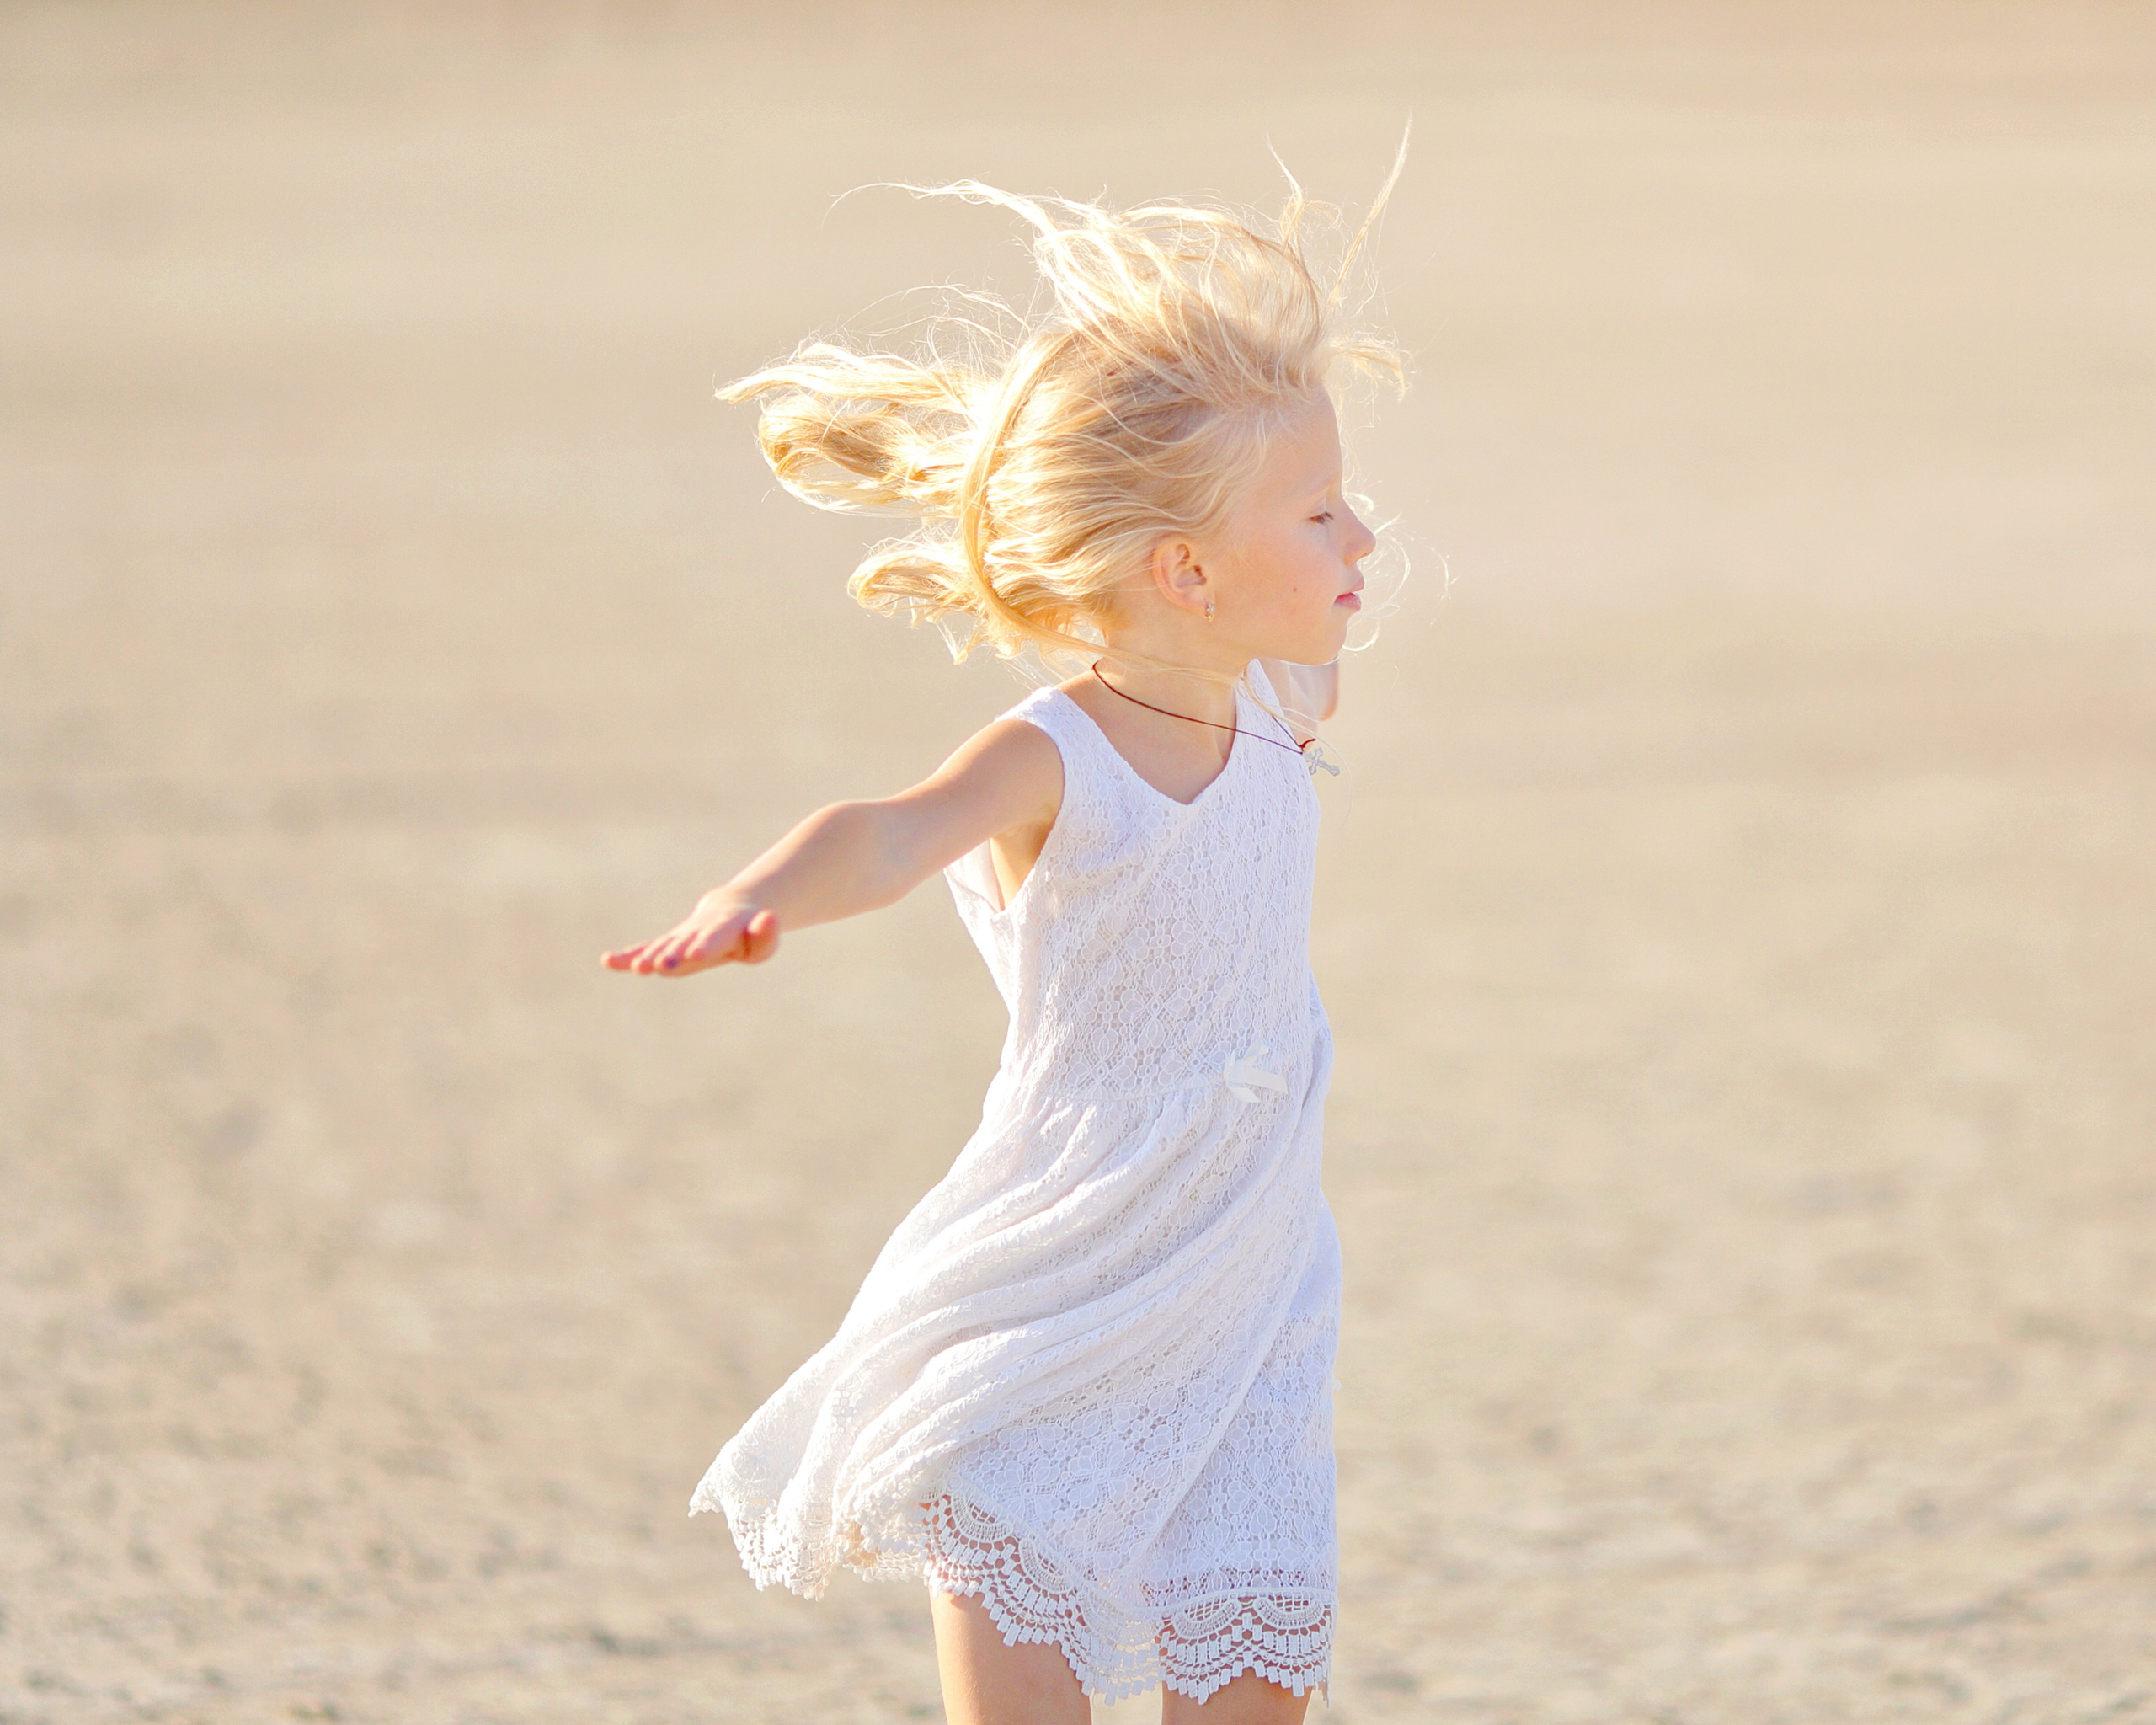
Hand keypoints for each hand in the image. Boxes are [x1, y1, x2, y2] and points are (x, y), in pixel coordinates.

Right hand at [600, 895, 779, 976]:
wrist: (728, 912)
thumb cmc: (750, 933)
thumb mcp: (764, 940)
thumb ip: (766, 934)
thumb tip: (769, 918)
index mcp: (723, 929)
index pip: (713, 939)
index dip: (703, 946)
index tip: (692, 954)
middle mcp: (696, 931)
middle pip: (681, 944)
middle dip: (669, 955)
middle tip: (655, 967)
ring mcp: (679, 938)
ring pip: (662, 946)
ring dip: (649, 957)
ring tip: (636, 968)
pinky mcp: (666, 945)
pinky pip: (646, 949)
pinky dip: (628, 956)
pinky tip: (608, 961)